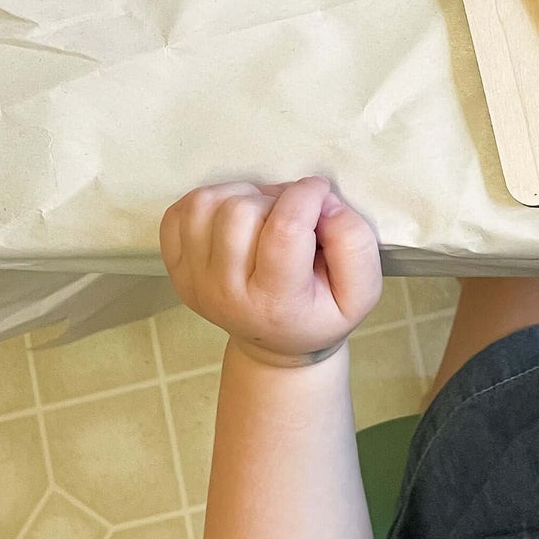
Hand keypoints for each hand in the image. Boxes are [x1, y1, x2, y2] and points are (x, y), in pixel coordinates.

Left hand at [160, 177, 381, 366]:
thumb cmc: (321, 312)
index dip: (308, 195)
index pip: (284, 231)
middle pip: (240, 212)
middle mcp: (226, 293)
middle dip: (275, 198)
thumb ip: (355, 244)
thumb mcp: (362, 292)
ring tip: (264, 213)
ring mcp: (195, 280)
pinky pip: (181, 211)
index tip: (321, 194)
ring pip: (206, 204)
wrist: (277, 344)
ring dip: (242, 195)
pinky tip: (234, 217)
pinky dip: (210, 201)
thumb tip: (325, 203)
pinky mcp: (177, 267)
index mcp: (276, 301)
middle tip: (293, 213)